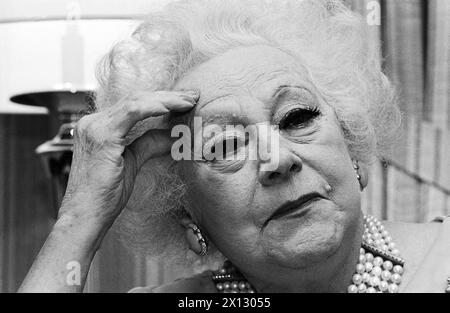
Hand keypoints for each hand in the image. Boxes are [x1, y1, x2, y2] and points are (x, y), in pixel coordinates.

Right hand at [59, 90, 198, 225]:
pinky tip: (172, 107)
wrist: (85, 217)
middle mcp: (93, 122)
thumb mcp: (133, 163)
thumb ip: (150, 144)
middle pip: (136, 99)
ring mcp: (94, 127)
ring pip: (136, 101)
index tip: (184, 101)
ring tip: (189, 100)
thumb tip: (174, 136)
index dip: (161, 100)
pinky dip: (154, 107)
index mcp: (98, 127)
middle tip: (193, 95)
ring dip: (166, 99)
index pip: (134, 105)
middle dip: (168, 97)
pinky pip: (132, 112)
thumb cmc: (104, 196)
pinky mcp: (101, 136)